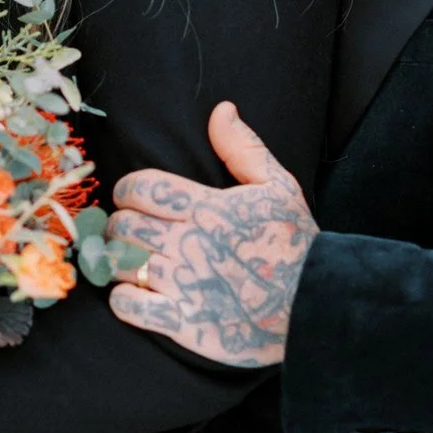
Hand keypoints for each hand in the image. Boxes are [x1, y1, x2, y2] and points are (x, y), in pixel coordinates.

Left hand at [106, 101, 317, 367]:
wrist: (316, 305)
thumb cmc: (294, 243)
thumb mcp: (279, 187)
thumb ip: (243, 148)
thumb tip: (221, 110)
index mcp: (208, 208)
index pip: (140, 186)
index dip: (129, 189)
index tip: (135, 198)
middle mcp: (191, 244)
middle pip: (124, 224)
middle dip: (121, 223)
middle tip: (132, 229)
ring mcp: (185, 285)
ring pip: (120, 263)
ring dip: (117, 260)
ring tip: (131, 260)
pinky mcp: (184, 322)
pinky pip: (129, 307)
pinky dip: (123, 299)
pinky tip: (135, 293)